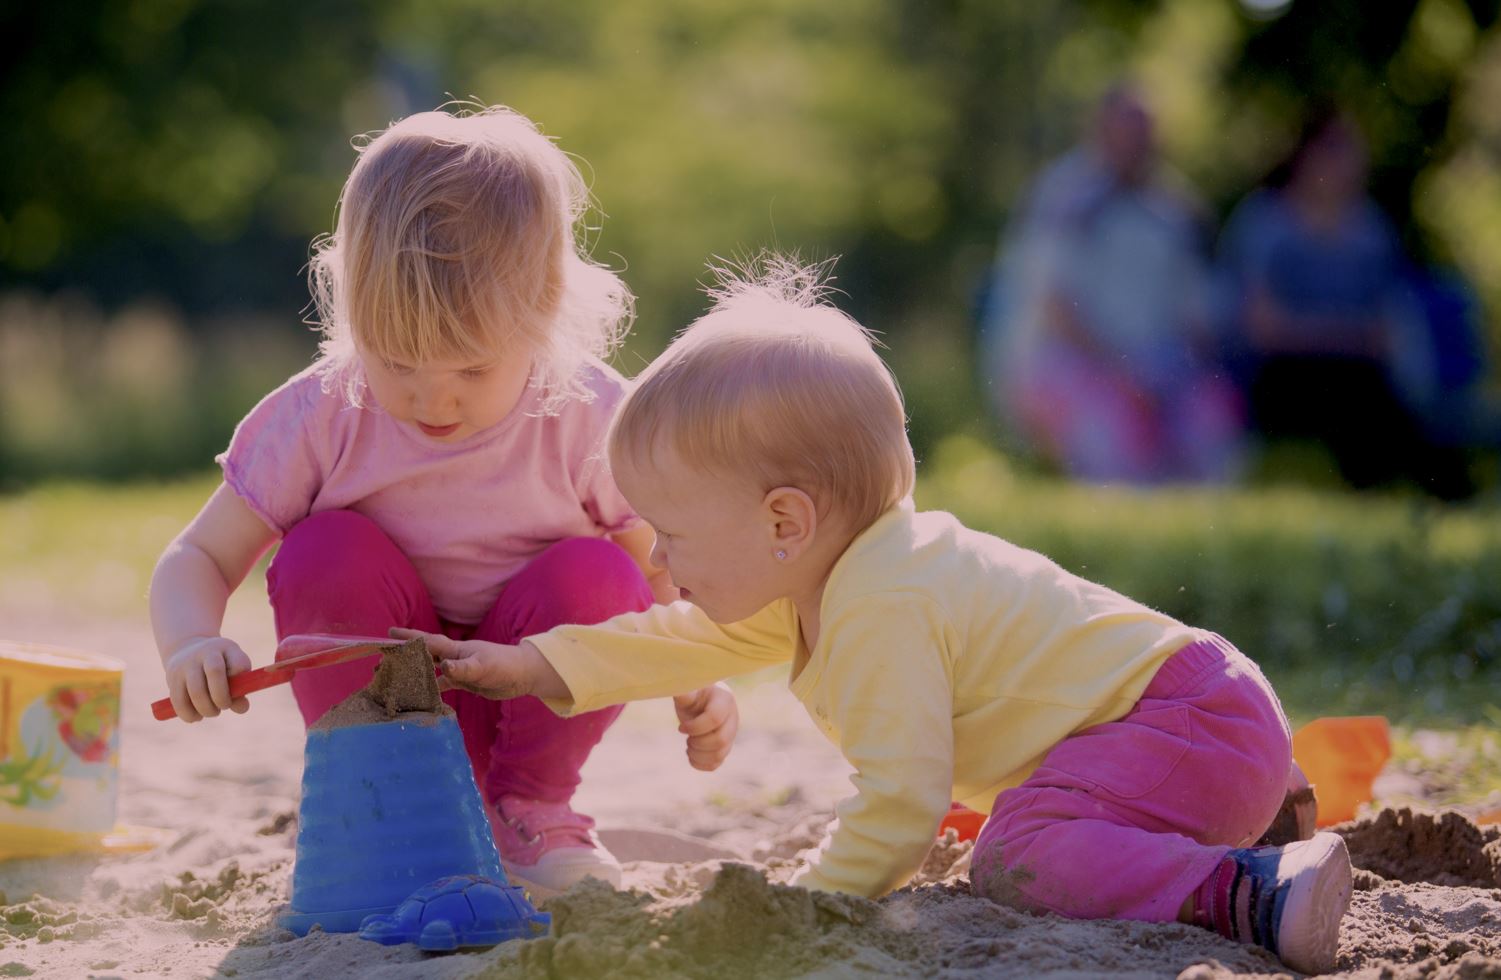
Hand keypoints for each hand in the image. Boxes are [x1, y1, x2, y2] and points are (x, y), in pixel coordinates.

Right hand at [163, 635, 251, 722]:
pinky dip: (189, 714)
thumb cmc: (220, 665)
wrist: (187, 649)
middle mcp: (204, 652)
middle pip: (215, 672)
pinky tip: (196, 717)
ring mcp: (185, 664)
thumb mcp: (234, 668)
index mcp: (225, 648)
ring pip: (196, 691)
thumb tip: (242, 708)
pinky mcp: (172, 679)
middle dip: (222, 697)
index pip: (237, 663)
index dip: (241, 680)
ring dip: (206, 709)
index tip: (240, 691)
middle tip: (224, 706)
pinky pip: (179, 701)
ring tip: (212, 712)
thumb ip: (242, 688)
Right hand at [389, 628, 534, 699]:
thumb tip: (444, 668)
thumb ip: (464, 668)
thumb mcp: (483, 667)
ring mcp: (459, 669)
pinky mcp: (465, 682)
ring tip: (396, 680)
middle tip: (382, 662)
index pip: (427, 642)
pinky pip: (443, 685)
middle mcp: (454, 657)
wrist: (523, 674)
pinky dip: (432, 690)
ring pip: (431, 671)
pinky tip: (421, 697)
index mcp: (456, 649)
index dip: (409, 637)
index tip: (389, 633)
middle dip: (405, 656)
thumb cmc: (504, 665)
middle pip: (424, 655)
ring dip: (415, 674)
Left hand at [672, 683, 738, 771]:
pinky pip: (717, 763)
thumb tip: (678, 691)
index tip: (680, 728)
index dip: (695, 727)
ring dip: (698, 755)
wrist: (700, 699)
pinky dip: (701, 764)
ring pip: (719, 755)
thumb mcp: (688, 690)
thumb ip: (684, 692)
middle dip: (698, 743)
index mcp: (724, 700)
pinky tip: (691, 755)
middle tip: (687, 738)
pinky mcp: (725, 747)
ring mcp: (731, 734)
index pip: (714, 718)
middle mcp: (732, 718)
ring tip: (688, 745)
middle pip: (720, 740)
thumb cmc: (693, 692)